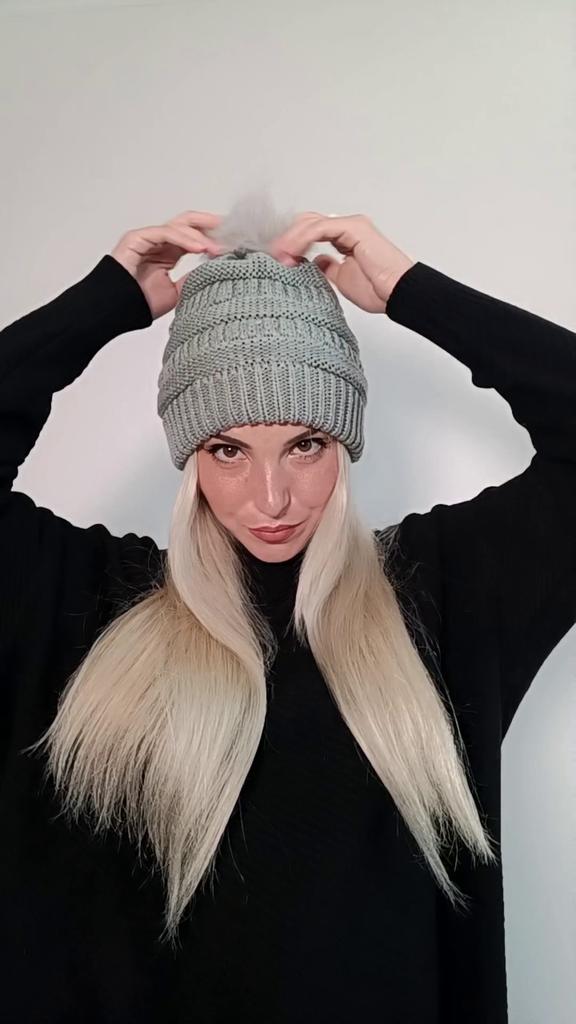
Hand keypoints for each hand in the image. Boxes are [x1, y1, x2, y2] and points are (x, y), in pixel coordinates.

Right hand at [110, 210, 224, 319]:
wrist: (117, 311)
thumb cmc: (140, 303)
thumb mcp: (178, 292)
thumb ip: (194, 278)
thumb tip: (217, 270)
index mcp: (169, 252)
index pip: (194, 235)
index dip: (214, 236)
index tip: (234, 241)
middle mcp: (160, 241)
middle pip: (189, 223)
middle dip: (211, 224)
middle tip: (232, 230)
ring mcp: (148, 238)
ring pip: (179, 226)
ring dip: (201, 235)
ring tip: (218, 247)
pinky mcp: (137, 238)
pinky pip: (165, 232)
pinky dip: (185, 238)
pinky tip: (201, 247)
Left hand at [268, 212, 415, 313]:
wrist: (398, 293)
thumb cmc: (379, 289)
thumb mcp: (342, 279)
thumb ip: (327, 268)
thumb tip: (313, 263)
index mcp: (345, 237)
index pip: (311, 231)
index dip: (291, 242)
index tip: (276, 259)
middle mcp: (347, 227)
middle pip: (307, 222)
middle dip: (286, 237)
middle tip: (271, 255)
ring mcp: (351, 225)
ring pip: (310, 223)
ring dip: (290, 239)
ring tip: (278, 256)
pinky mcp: (353, 227)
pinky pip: (320, 228)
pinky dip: (302, 239)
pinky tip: (291, 252)